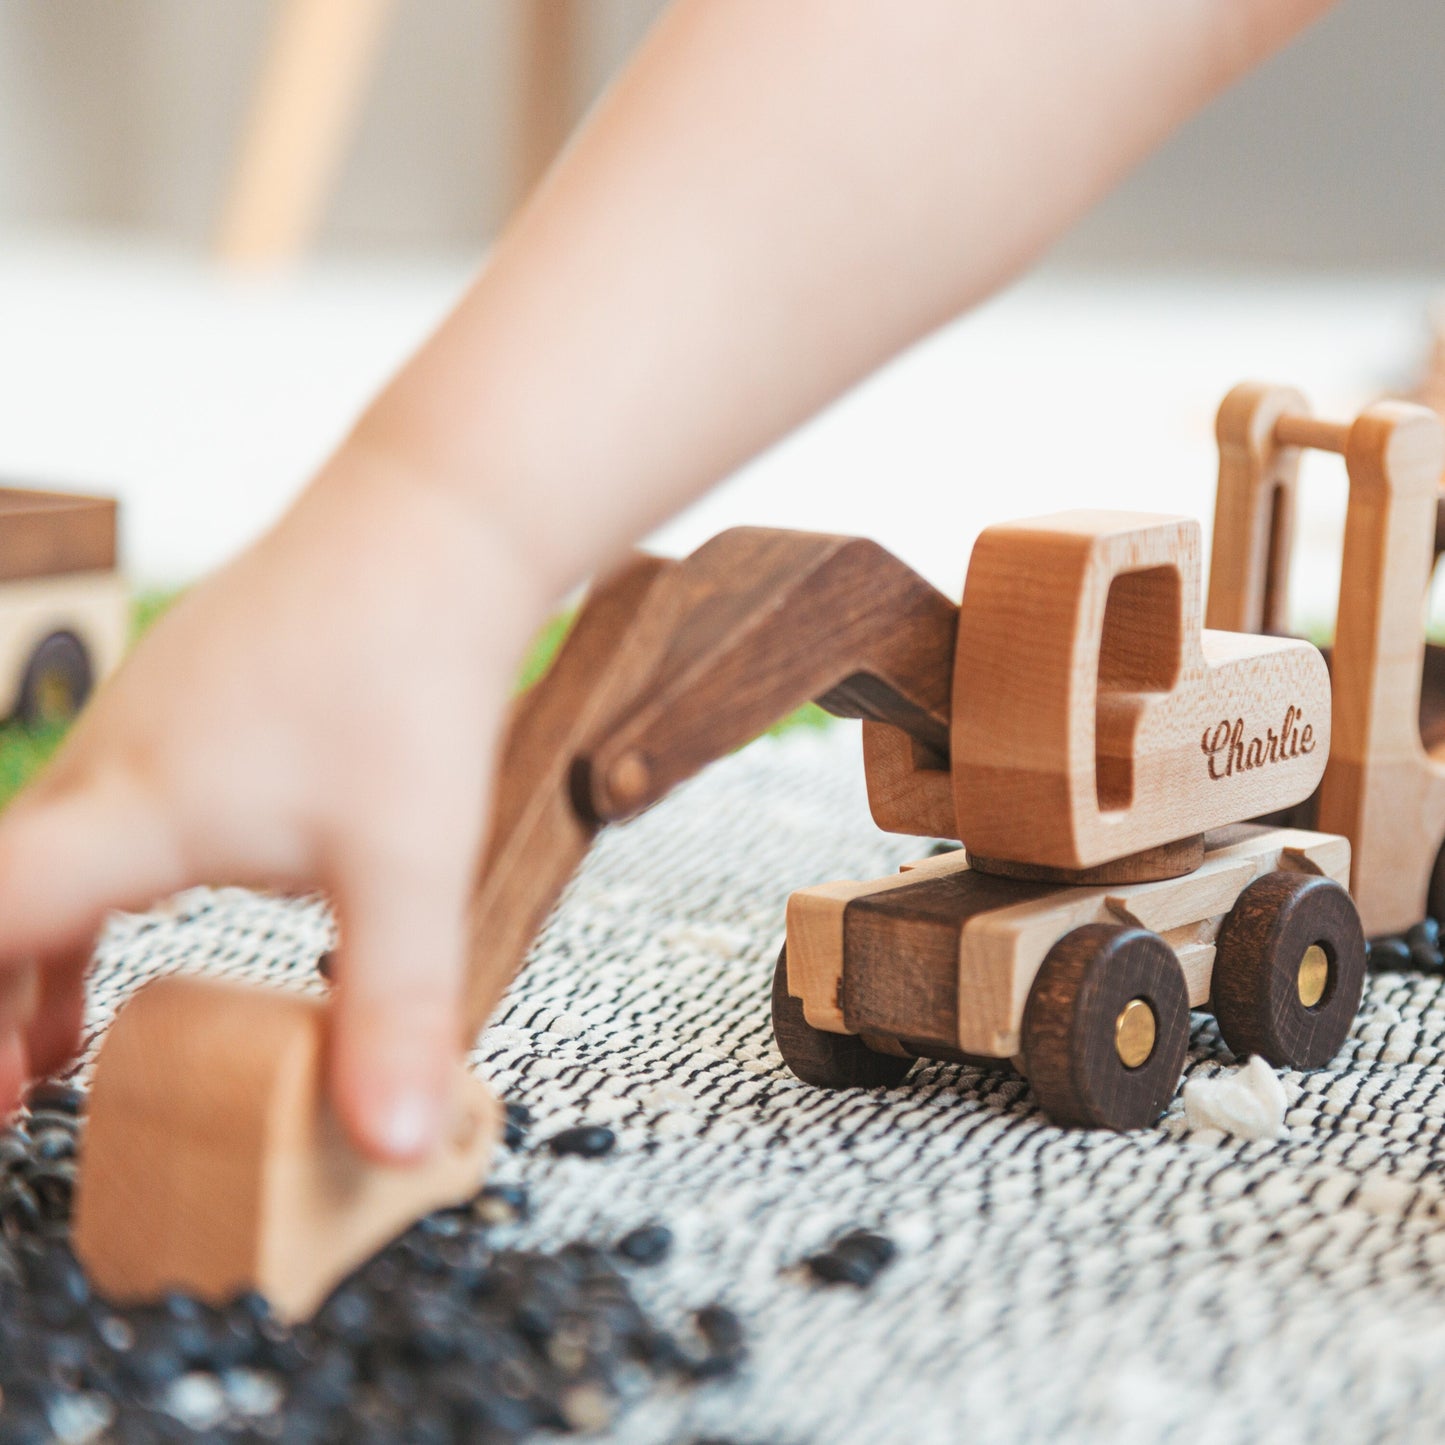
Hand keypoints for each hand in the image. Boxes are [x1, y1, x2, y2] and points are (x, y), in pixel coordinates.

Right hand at [0, 443, 546, 1161]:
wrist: (435, 527)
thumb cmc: (411, 679)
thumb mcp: (410, 865)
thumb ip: (394, 1008)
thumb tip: (397, 1144)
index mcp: (131, 813)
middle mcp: (110, 760)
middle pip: (4, 893)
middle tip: (19, 1089)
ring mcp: (145, 718)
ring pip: (54, 848)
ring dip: (44, 946)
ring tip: (61, 1035)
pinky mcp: (191, 695)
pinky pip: (111, 805)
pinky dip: (105, 880)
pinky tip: (164, 899)